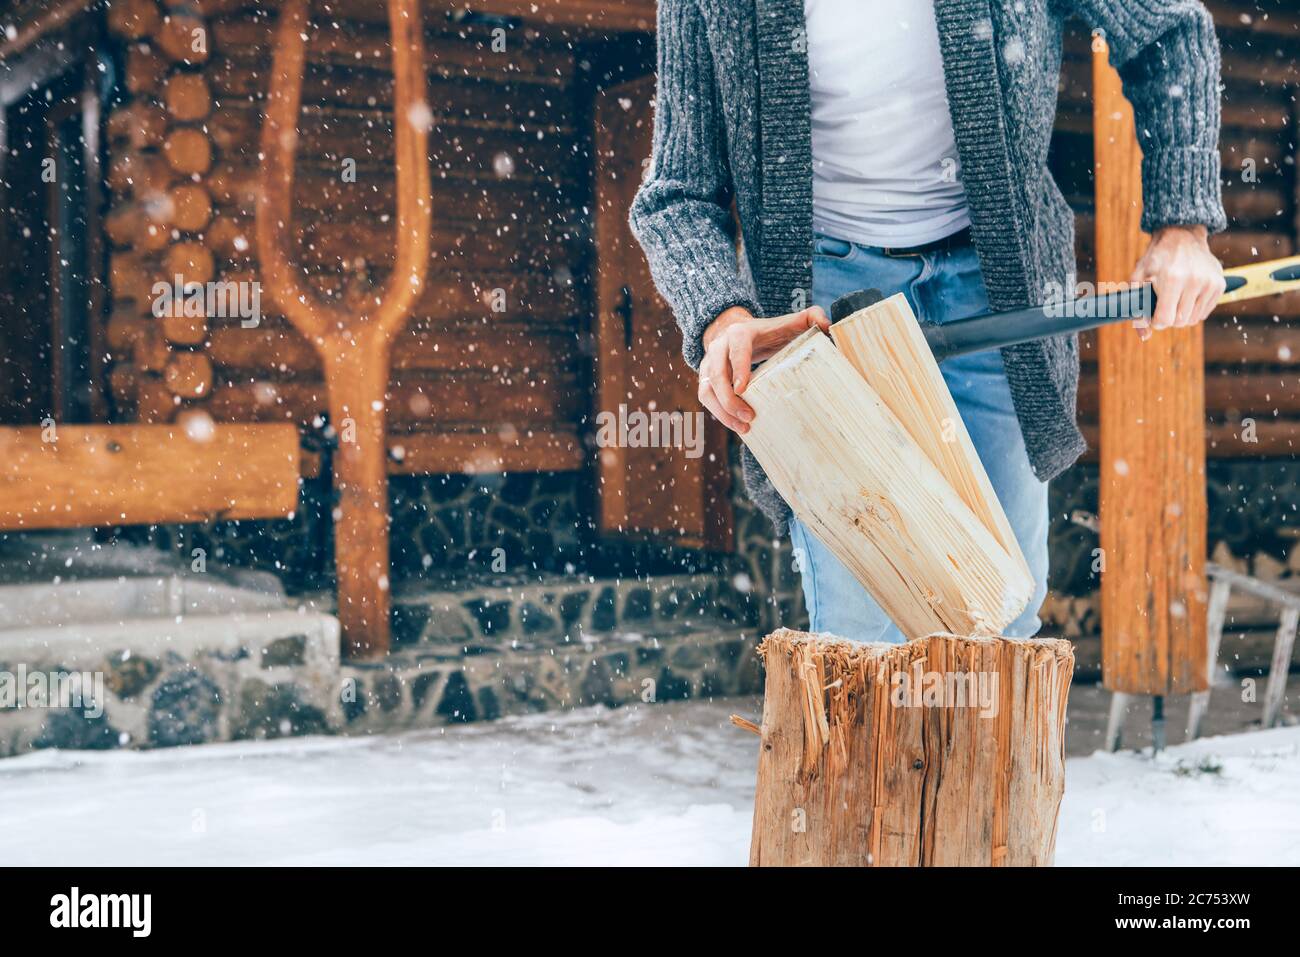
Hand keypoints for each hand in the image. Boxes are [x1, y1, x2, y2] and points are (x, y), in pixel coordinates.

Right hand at [697, 304, 829, 432]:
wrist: (737, 330)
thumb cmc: (769, 332)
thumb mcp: (790, 323)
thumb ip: (811, 318)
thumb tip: (826, 325)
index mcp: (740, 333)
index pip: (736, 349)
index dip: (738, 368)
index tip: (743, 389)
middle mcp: (719, 346)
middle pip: (717, 374)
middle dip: (730, 399)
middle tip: (749, 417)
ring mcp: (709, 362)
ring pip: (707, 389)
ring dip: (722, 411)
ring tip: (743, 428)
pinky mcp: (706, 377)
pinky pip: (706, 397)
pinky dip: (719, 413)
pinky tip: (737, 426)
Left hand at [1129, 225, 1225, 339]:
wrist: (1182, 236)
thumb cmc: (1156, 258)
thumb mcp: (1138, 278)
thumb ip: (1137, 308)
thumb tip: (1144, 336)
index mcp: (1172, 279)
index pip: (1165, 319)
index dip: (1156, 321)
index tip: (1153, 314)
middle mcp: (1195, 281)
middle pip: (1180, 322)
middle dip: (1169, 318)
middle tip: (1163, 304)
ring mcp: (1210, 283)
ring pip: (1193, 320)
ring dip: (1181, 315)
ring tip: (1174, 298)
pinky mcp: (1219, 284)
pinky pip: (1204, 312)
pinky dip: (1193, 309)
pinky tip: (1187, 295)